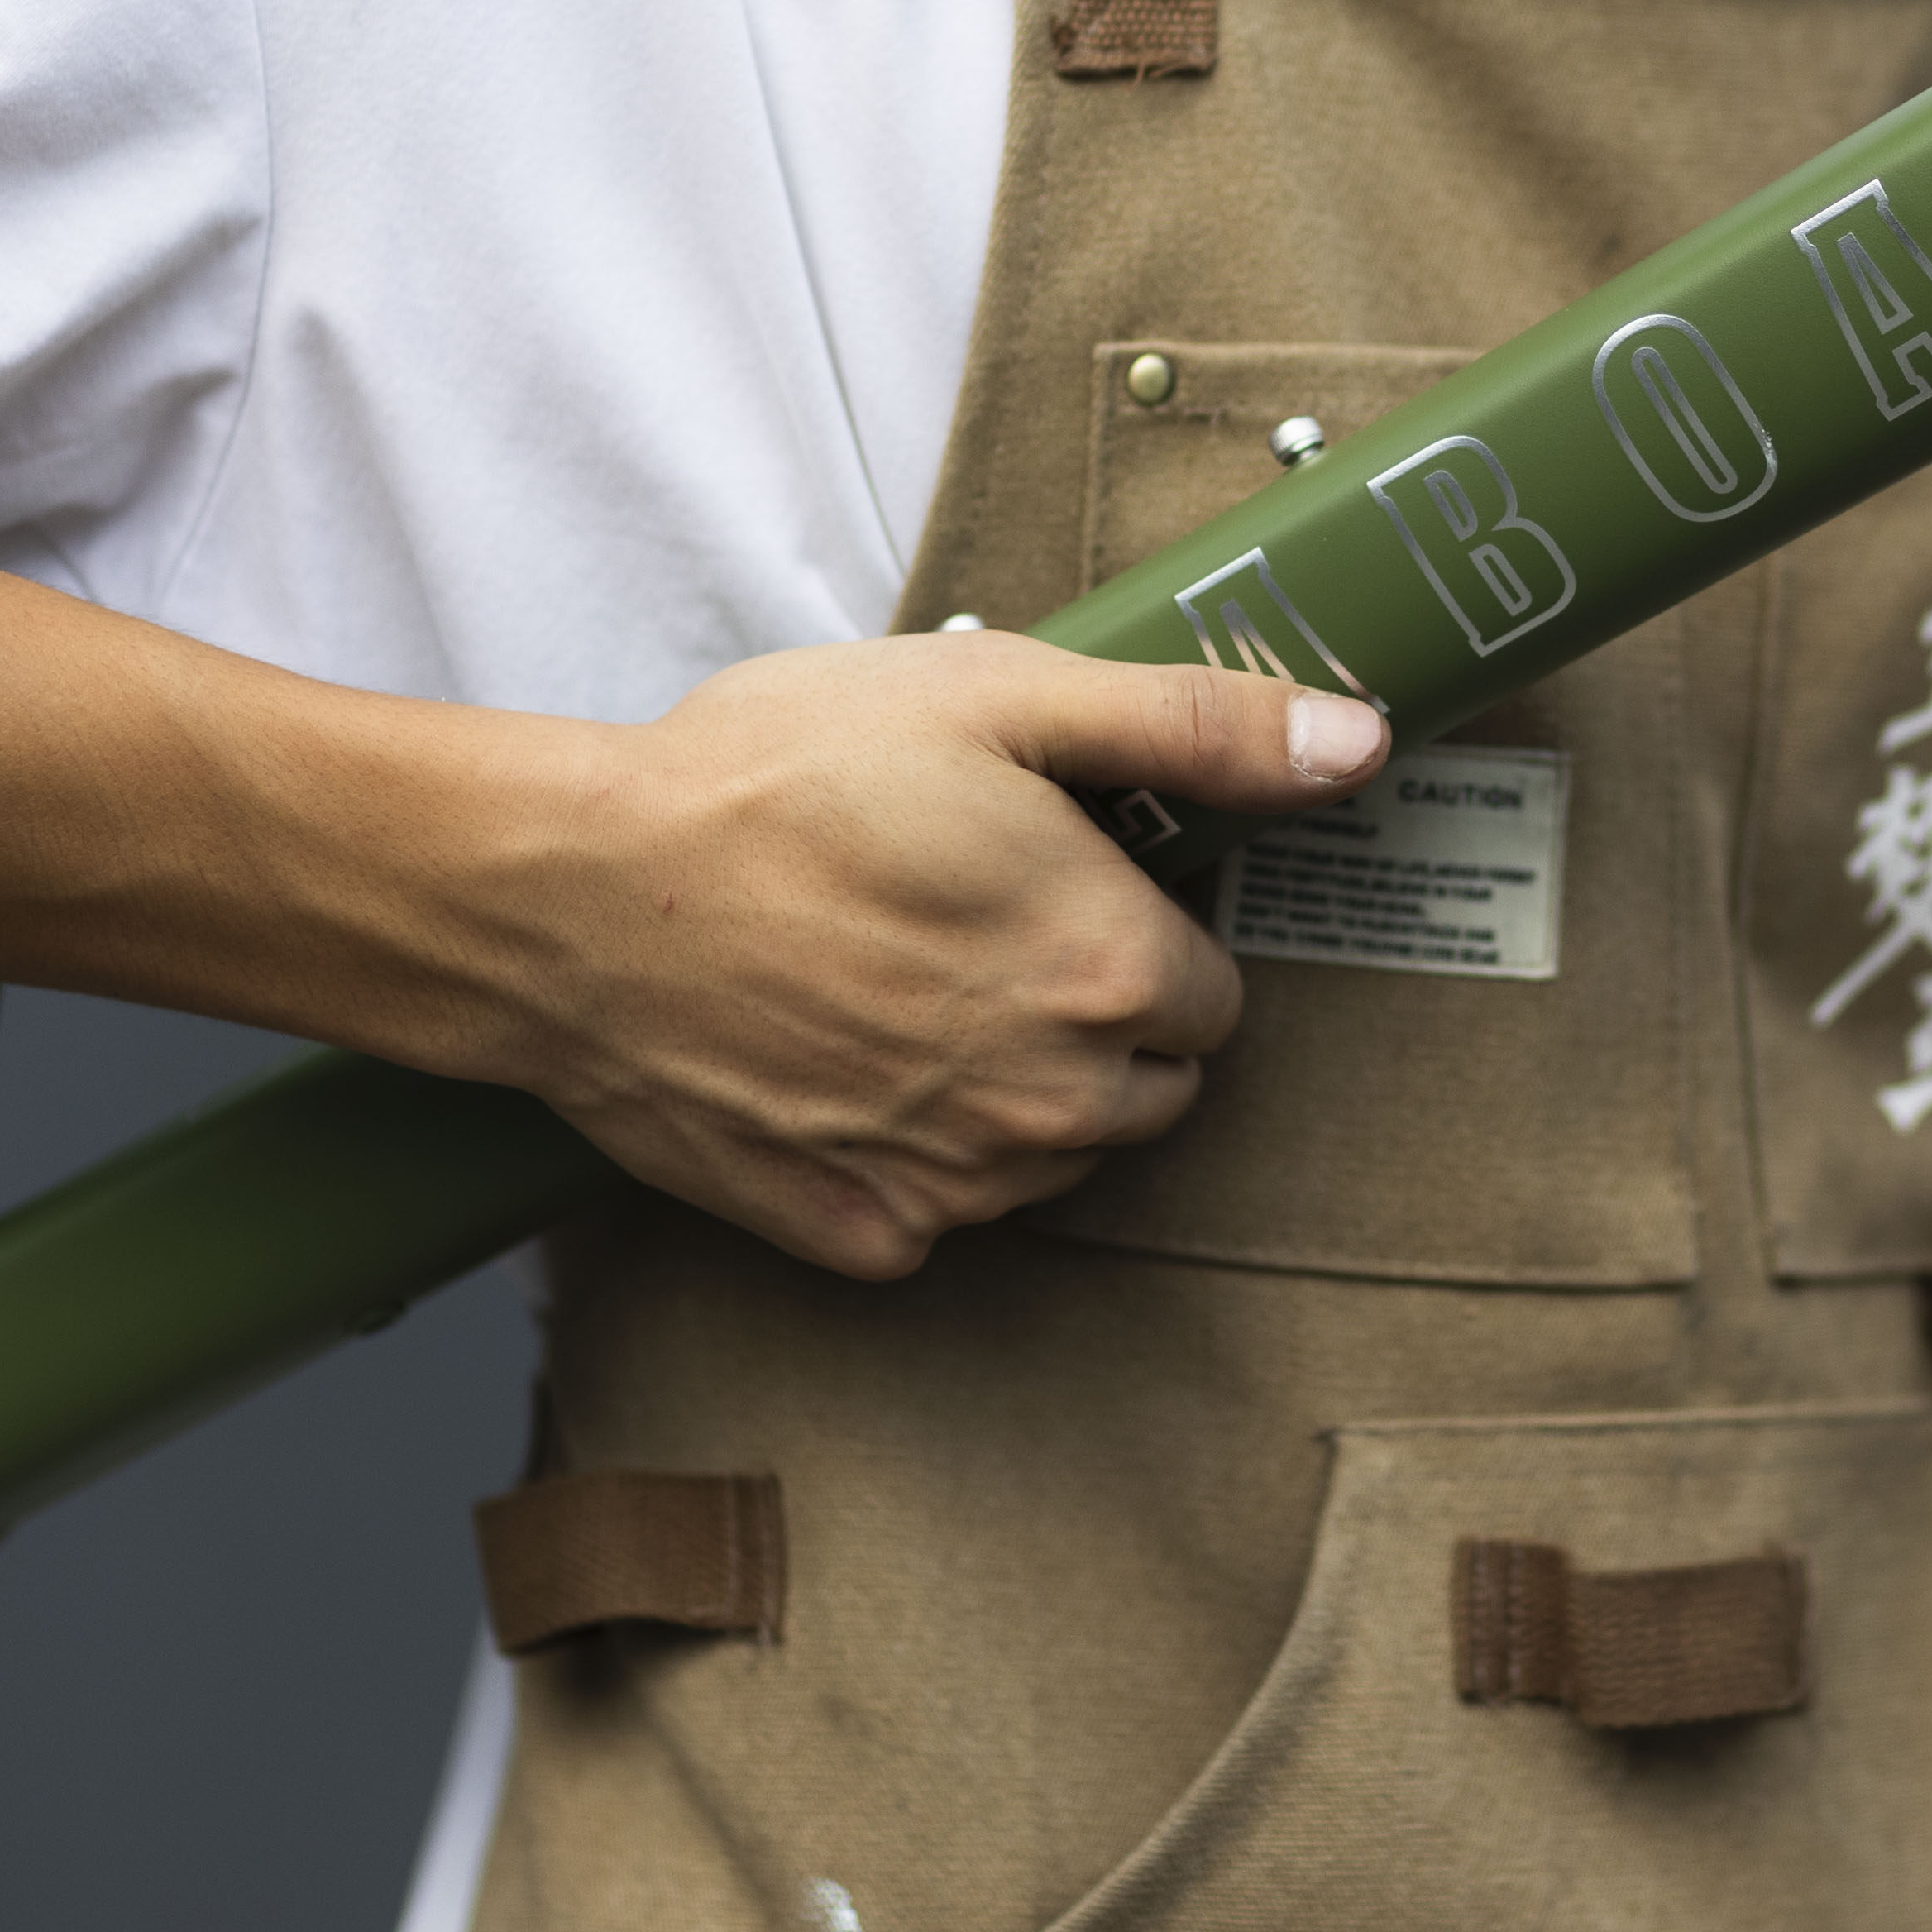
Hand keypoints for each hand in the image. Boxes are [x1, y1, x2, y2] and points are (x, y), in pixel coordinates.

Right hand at [473, 632, 1387, 1277]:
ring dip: (1019, 1089)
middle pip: (1153, 1086)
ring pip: (1056, 1155)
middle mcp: (1054, 1102)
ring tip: (904, 983)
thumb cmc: (777, 777)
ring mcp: (954, 1183)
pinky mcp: (857, 1233)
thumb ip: (1201, 727)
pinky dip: (914, 1155)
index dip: (1146, 930)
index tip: (1066, 882)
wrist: (572, 897)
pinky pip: (941, 1213)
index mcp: (1113, 973)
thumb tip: (1359, 741)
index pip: (1214, 994)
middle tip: (982, 926)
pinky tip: (843, 1060)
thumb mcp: (1006, 698)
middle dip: (1101, 1018)